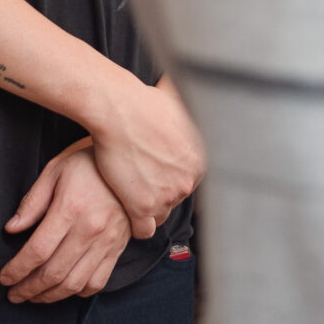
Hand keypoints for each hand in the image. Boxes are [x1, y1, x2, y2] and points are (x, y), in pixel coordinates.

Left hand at [1, 139, 131, 302]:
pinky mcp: (118, 248)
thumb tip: (11, 230)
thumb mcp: (55, 171)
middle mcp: (90, 229)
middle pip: (53, 273)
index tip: (4, 279)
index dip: (17, 270)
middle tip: (14, 295)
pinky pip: (97, 282)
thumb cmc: (88, 164)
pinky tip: (64, 290)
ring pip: (74, 284)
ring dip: (50, 296)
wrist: (134, 164)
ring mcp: (107, 242)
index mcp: (70, 208)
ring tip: (34, 297)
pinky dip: (78, 293)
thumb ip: (32, 202)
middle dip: (28, 289)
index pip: (38, 251)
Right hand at [84, 76, 203, 239]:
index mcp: (202, 160)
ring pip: (160, 214)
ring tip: (133, 194)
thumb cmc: (145, 102)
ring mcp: (167, 196)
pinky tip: (129, 213)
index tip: (158, 171)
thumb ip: (194, 114)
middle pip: (176, 198)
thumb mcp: (183, 105)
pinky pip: (144, 230)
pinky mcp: (142, 206)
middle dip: (161, 191)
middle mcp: (189, 181)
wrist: (118, 109)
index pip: (189, 181)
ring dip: (148, 207)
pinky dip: (137, 225)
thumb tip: (205, 94)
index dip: (171, 176)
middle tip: (143, 180)